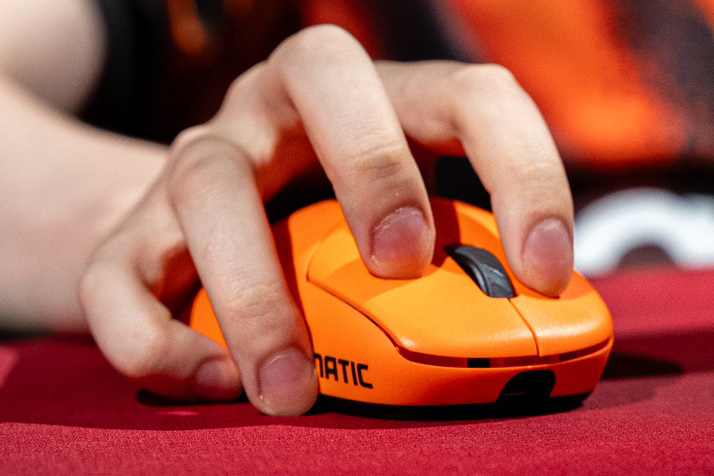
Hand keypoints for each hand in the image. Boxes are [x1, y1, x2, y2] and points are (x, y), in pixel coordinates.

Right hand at [79, 25, 572, 415]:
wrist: (201, 238)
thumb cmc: (328, 240)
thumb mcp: (400, 237)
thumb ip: (454, 264)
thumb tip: (522, 324)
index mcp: (374, 103)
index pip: (467, 94)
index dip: (522, 169)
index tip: (548, 271)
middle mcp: (280, 112)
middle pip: (322, 73)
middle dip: (372, 166)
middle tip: (401, 266)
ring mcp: (200, 163)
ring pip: (208, 185)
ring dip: (255, 293)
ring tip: (293, 387)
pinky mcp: (128, 234)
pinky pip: (118, 281)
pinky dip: (162, 340)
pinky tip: (216, 381)